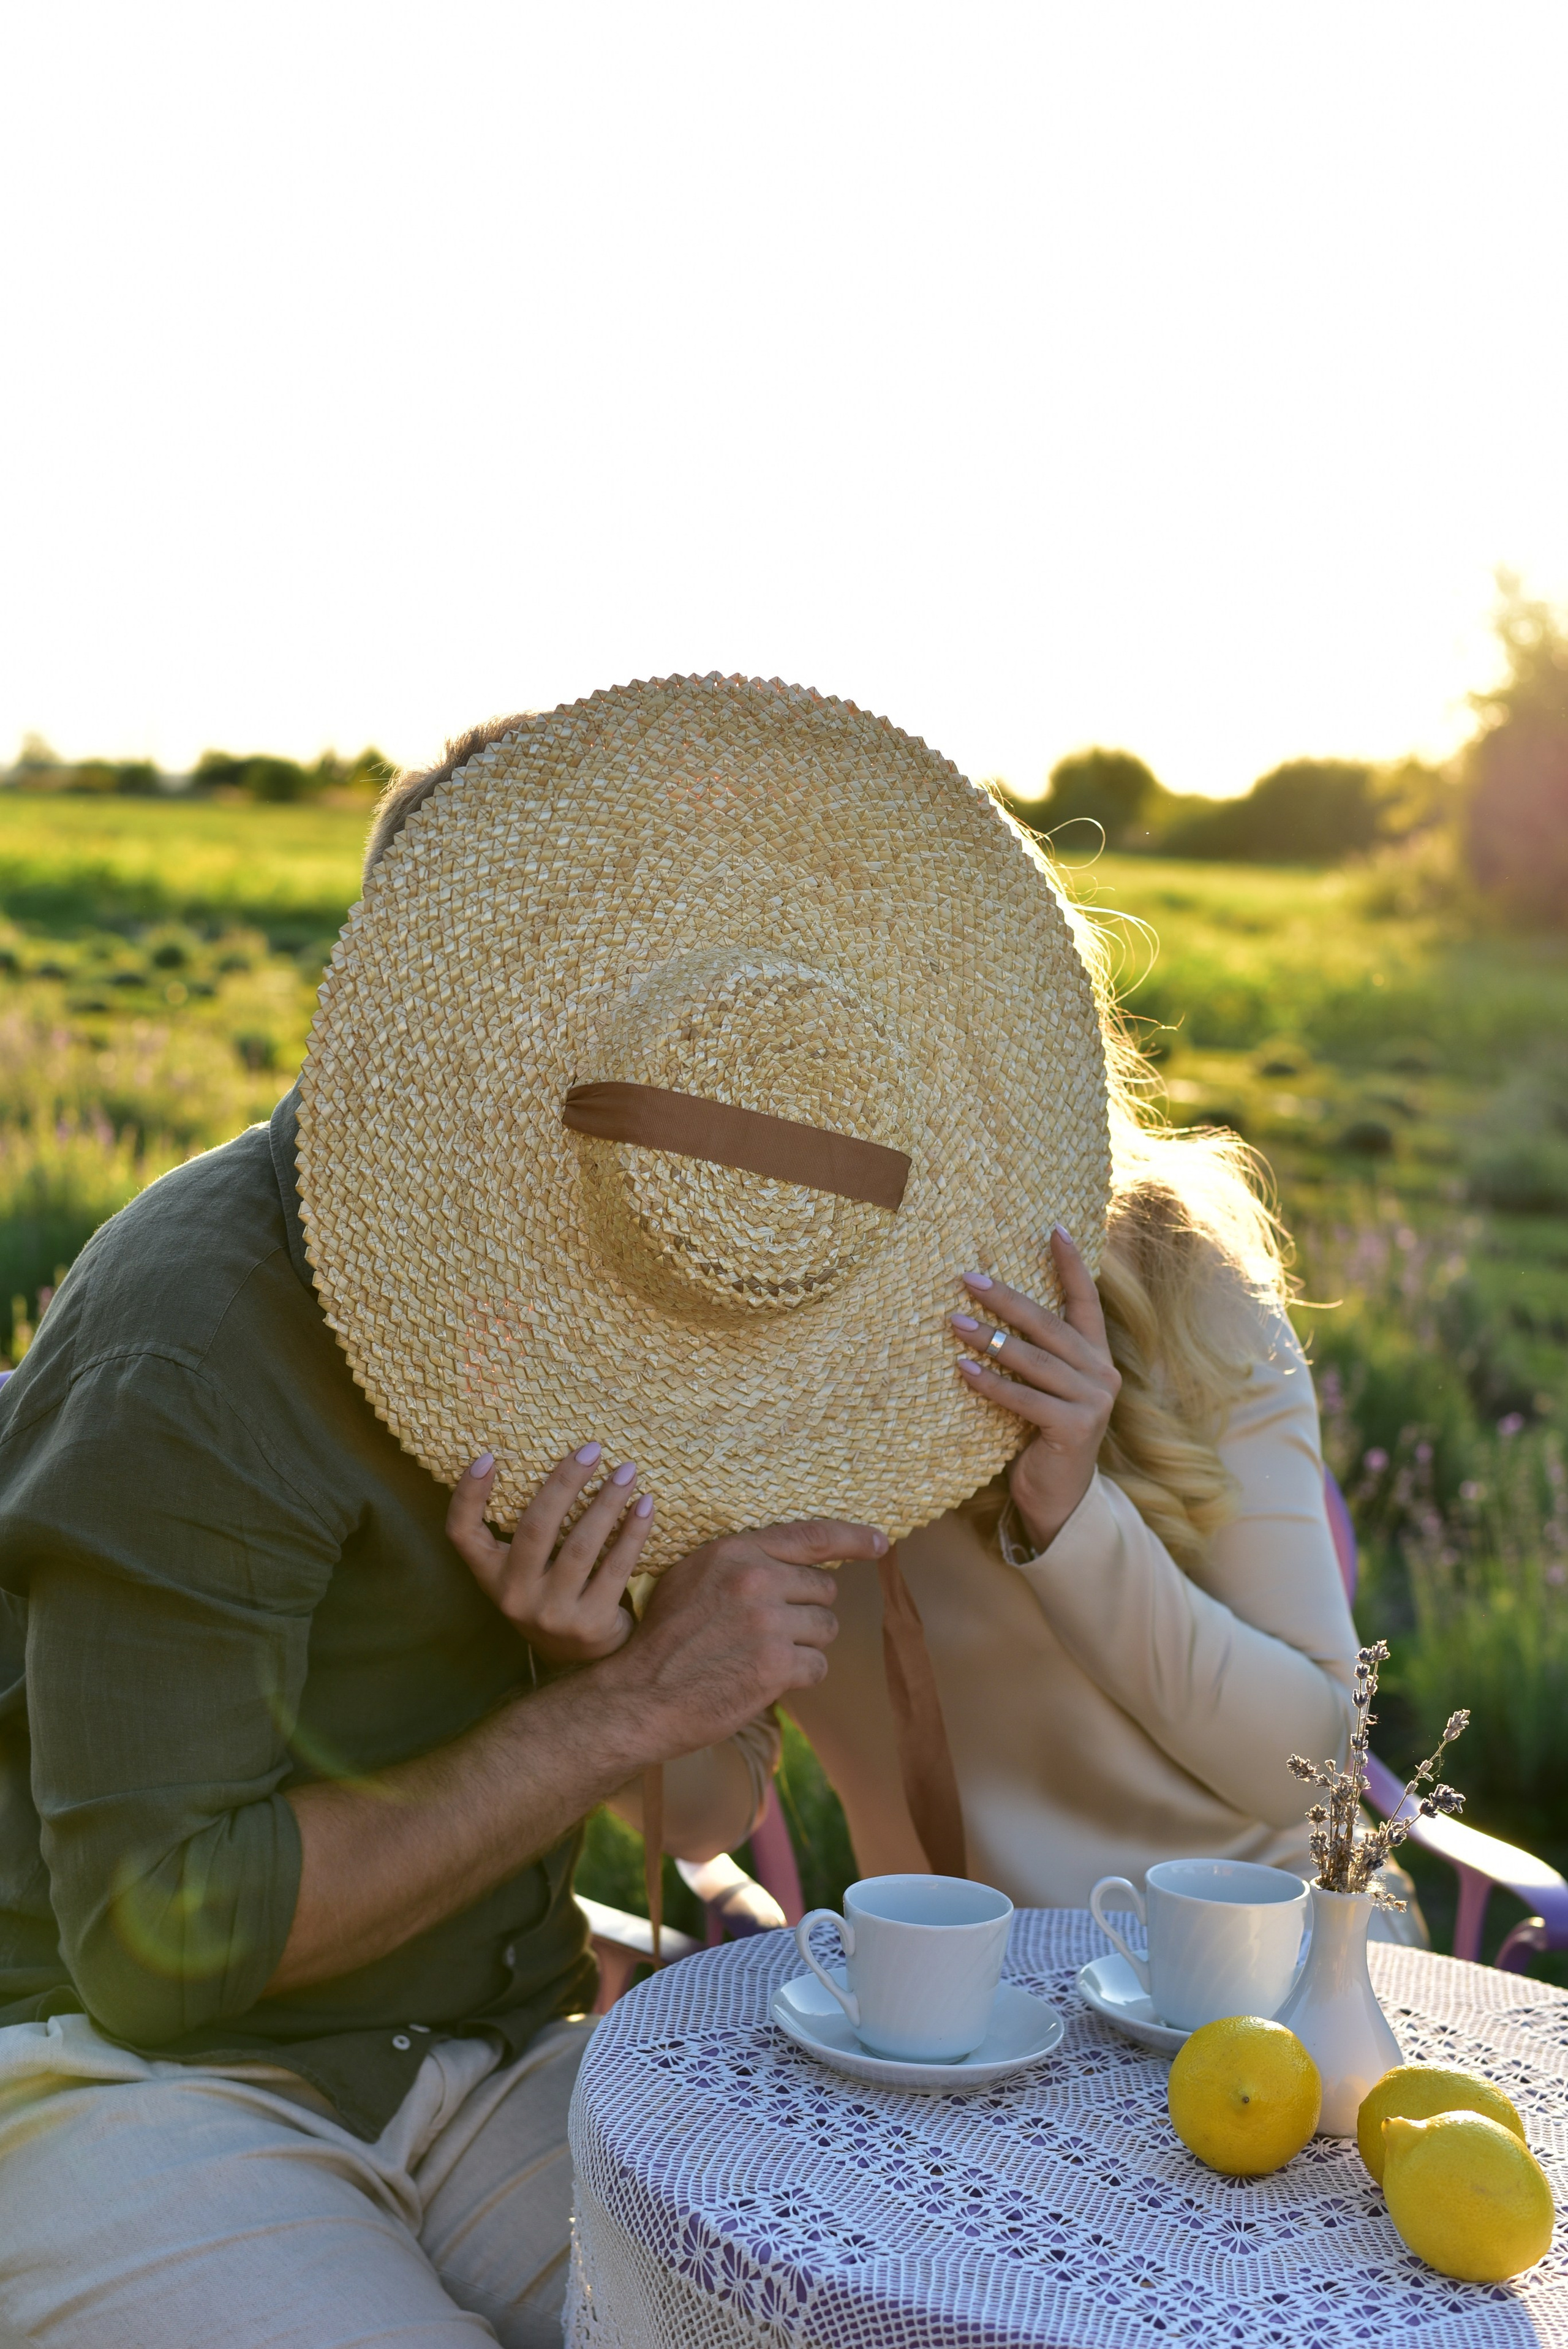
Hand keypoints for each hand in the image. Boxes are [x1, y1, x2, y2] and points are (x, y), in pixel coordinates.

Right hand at [446, 1443, 654, 1663]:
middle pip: (536, 1528)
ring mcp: (551, 1613)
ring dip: (607, 1502)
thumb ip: (527, 1533)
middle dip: (565, 1482)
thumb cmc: (553, 1595)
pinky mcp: (590, 1625)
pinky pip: (616, 1567)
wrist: (583, 1660)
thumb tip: (558, 1465)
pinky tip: (646, 1506)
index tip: (488, 1457)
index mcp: (491, 1576)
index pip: (462, 1534)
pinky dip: (633, 1533)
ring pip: (581, 1545)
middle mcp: (514, 1596)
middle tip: (592, 1449)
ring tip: (627, 1471)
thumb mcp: (525, 1571)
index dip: (468, 1495)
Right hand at [596, 1517, 883, 1758]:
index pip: (812, 1535)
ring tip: (763, 1656)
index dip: (854, 1538)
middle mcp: (756, 1580)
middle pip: (823, 1590)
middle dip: (806, 1612)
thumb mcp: (691, 1579)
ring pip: (825, 1628)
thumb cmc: (662, 1640)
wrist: (638, 1696)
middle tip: (769, 1633)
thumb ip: (739, 1565)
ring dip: (805, 1645)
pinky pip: (817, 1666)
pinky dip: (799, 1676)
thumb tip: (792, 1565)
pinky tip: (764, 1680)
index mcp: (735, 1552)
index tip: (880, 1543)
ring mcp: (768, 1623)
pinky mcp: (776, 1665)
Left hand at [950, 1224, 1120, 1553]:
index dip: (1071, 1265)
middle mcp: (1101, 1372)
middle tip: (968, 1277)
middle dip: (1007, 1298)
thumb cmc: (1043, 1434)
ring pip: (1035, 1359)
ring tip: (953, 1321)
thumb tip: (989, 1308)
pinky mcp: (1076, 1428)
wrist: (1059, 1497)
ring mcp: (1093, 1401)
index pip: (1086, 1301)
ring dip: (990, 1338)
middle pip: (1050, 1324)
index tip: (1053, 1228)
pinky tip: (961, 1370)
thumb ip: (1037, 1353)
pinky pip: (1025, 1399)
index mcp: (1096, 1356)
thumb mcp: (1046, 1388)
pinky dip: (991, 1384)